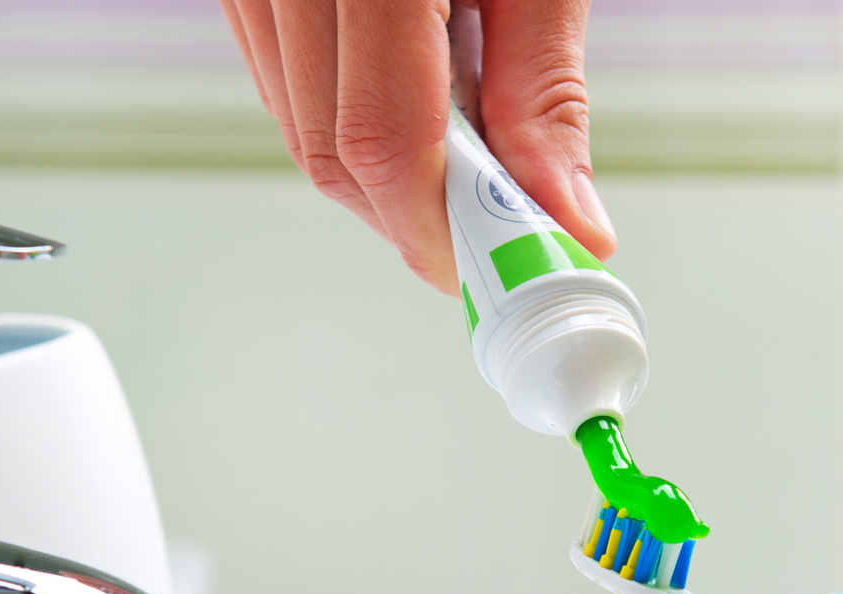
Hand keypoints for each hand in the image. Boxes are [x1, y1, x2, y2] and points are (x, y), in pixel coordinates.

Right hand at [216, 0, 616, 292]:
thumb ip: (544, 84)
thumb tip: (563, 211)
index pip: (380, 139)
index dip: (440, 230)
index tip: (500, 269)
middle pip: (326, 150)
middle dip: (414, 217)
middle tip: (496, 233)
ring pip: (295, 123)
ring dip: (383, 171)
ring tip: (467, 146)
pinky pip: (279, 74)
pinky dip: (348, 112)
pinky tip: (415, 94)